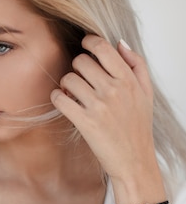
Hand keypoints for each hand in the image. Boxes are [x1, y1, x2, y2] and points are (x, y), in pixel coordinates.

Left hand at [50, 35, 156, 182]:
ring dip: (66, 84)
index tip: (85, 45)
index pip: (103, 47)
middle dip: (77, 67)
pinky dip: (57, 98)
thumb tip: (120, 43)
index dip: (89, 42)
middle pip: (81, 61)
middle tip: (81, 78)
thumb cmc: (138, 127)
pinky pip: (60, 99)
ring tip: (73, 93)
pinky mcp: (85, 122)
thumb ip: (136, 65)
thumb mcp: (146, 93)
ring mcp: (99, 106)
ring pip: (68, 79)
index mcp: (128, 80)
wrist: (134, 161)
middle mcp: (114, 90)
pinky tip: (64, 102)